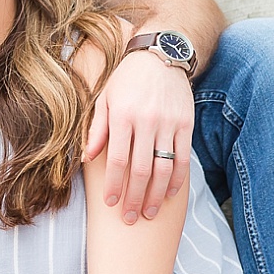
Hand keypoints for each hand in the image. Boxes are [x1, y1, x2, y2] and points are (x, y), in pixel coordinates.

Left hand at [85, 49, 193, 221]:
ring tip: (150, 213)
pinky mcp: (186, 124)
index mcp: (122, 116)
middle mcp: (146, 121)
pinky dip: (178, 179)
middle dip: (135, 198)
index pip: (116, 159)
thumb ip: (97, 129)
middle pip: (141, 169)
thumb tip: (87, 158)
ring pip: (164, 168)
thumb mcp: (105, 99)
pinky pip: (183, 158)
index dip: (113, 184)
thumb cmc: (126, 79)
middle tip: (130, 218)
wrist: (160, 54)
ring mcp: (168, 123)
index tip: (110, 203)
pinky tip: (171, 193)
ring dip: (157, 195)